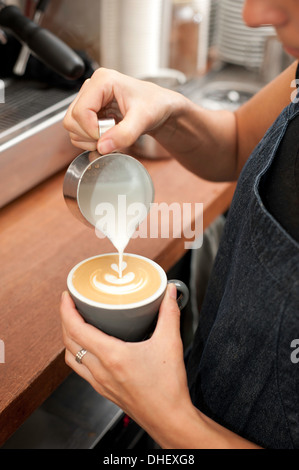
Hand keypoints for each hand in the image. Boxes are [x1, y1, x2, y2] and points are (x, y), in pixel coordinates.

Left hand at [59, 284, 193, 442]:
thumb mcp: (170, 344)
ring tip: (76, 323)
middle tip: (71, 304)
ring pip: (71, 357)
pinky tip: (89, 348)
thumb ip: (169, 314)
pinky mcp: (103, 390)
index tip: (67, 296)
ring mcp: (99, 382)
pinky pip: (80, 369)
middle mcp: (100, 370)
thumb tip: (169, 293)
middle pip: (68, 341)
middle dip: (65, 319)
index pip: (76, 329)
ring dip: (69, 337)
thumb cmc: (168, 388)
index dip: (66, 310)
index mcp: (111, 356)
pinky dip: (77, 353)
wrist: (169, 420)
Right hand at [63, 67, 180, 154]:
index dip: (92, 130)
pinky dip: (89, 140)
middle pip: (71, 120)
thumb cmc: (155, 105)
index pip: (80, 112)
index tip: (110, 135)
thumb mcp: (143, 119)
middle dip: (90, 135)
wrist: (160, 108)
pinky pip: (77, 131)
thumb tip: (103, 147)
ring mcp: (88, 100)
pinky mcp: (88, 111)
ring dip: (89, 139)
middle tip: (113, 135)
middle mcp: (91, 88)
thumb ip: (125, 133)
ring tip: (111, 134)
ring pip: (72, 127)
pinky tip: (107, 134)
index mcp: (102, 81)